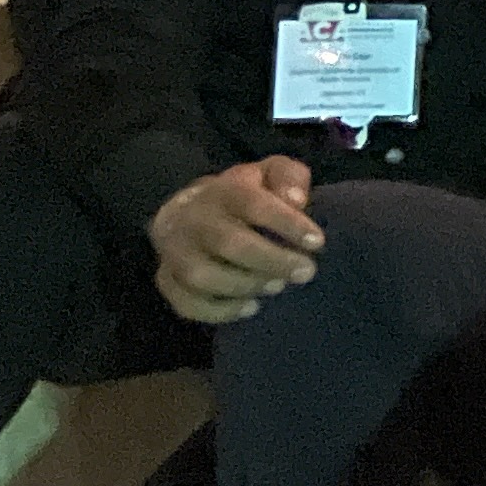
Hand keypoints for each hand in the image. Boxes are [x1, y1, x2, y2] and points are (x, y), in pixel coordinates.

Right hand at [149, 157, 321, 323]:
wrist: (189, 212)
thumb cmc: (244, 196)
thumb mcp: (270, 174)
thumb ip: (288, 177)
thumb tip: (296, 199)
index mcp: (222, 191)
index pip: (252, 203)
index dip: (287, 223)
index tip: (318, 242)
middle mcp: (192, 220)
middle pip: (228, 242)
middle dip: (272, 260)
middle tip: (306, 272)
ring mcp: (174, 251)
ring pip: (202, 275)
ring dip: (245, 285)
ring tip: (277, 286)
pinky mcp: (166, 279)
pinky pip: (187, 303)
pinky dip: (219, 311)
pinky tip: (251, 307)